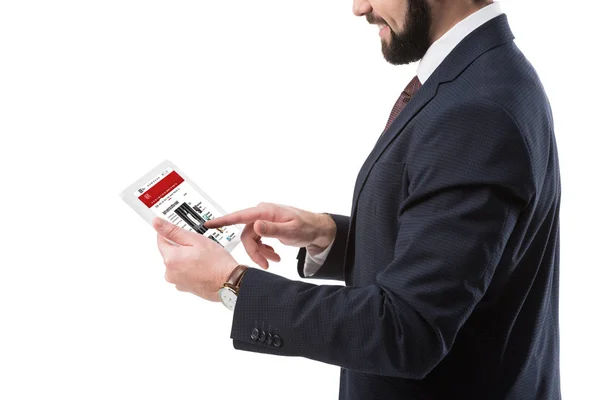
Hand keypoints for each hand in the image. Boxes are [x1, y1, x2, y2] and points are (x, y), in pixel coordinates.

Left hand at [152, 217, 238, 301]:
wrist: (230, 283)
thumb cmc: (217, 263)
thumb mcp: (196, 240)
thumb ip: (174, 231)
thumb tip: (157, 223)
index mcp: (170, 259)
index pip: (161, 239)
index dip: (172, 233)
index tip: (182, 232)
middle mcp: (170, 273)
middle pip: (170, 252)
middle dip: (182, 247)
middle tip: (199, 246)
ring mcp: (177, 282)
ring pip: (178, 263)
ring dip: (187, 258)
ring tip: (204, 258)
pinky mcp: (184, 288)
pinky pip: (183, 273)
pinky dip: (191, 269)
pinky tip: (203, 267)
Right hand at [204, 202, 335, 268]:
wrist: (317, 230)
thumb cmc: (307, 227)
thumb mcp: (291, 230)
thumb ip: (272, 229)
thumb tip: (255, 225)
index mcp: (265, 211)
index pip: (240, 216)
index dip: (223, 221)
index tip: (208, 224)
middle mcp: (262, 214)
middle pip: (247, 235)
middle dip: (254, 251)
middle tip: (265, 264)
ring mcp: (264, 220)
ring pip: (252, 239)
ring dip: (260, 252)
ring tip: (273, 260)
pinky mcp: (267, 227)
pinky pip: (258, 240)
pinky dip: (264, 250)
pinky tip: (274, 256)